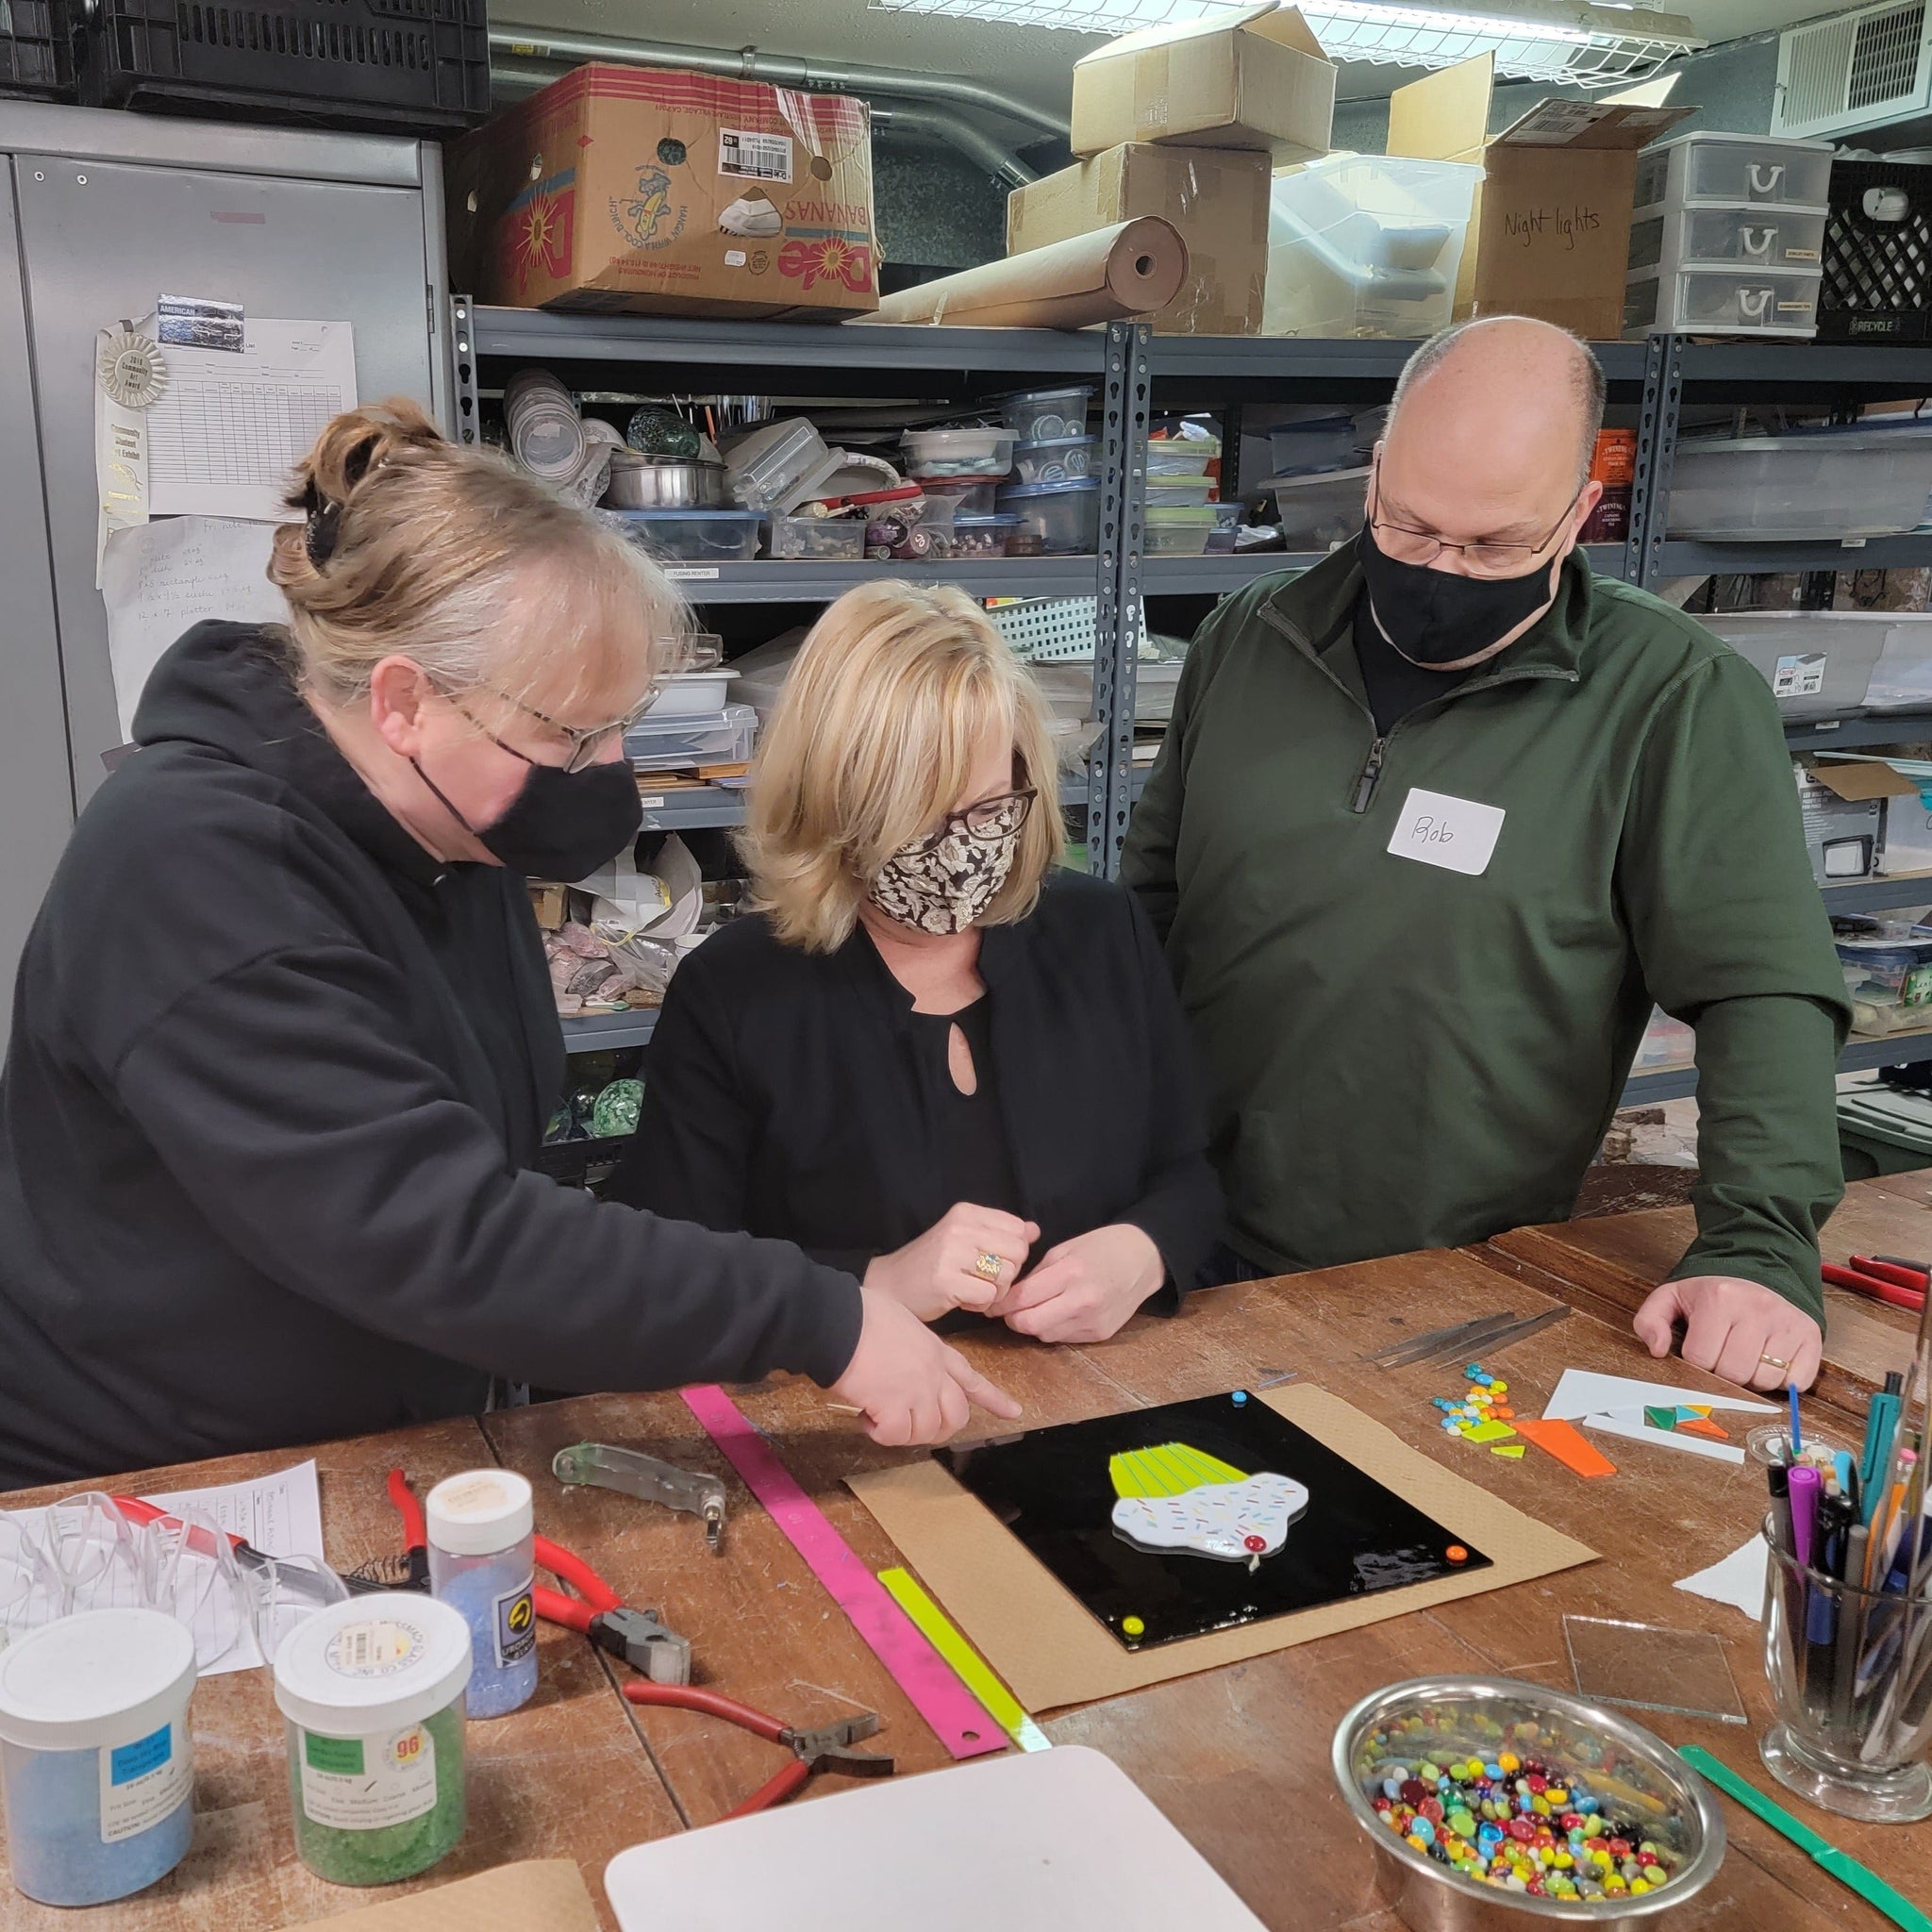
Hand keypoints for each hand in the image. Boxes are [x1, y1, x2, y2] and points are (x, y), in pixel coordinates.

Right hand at [831, 1287, 1021, 1445]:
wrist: (838, 1320)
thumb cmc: (860, 1316)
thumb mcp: (902, 1325)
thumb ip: (912, 1349)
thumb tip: (897, 1368)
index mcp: (936, 1351)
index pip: (972, 1379)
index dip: (993, 1398)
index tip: (1013, 1412)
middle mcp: (934, 1373)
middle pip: (956, 1416)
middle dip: (938, 1429)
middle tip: (910, 1425)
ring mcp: (918, 1391)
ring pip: (928, 1431)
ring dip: (903, 1432)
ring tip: (879, 1416)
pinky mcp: (896, 1407)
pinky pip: (897, 1436)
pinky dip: (879, 1433)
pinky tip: (865, 1416)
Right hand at [863, 1202, 1040, 1322]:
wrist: (888, 1285)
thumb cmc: (930, 1264)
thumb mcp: (964, 1238)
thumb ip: (1000, 1233)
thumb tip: (1034, 1230)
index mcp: (966, 1212)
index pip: (1018, 1228)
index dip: (1013, 1252)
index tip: (992, 1261)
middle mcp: (960, 1228)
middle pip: (1017, 1253)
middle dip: (1007, 1274)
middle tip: (983, 1280)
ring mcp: (952, 1254)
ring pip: (1006, 1276)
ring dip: (994, 1291)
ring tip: (970, 1289)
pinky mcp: (946, 1281)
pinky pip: (988, 1297)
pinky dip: (980, 1305)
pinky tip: (962, 1300)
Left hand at [987, 1224, 1165, 1344]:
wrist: (1144, 1259)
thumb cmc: (1102, 1247)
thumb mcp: (1064, 1250)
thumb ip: (1036, 1274)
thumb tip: (1008, 1295)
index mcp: (1071, 1273)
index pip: (1023, 1298)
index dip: (1000, 1304)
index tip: (989, 1303)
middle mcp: (1082, 1301)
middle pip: (1029, 1324)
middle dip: (1012, 1318)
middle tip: (1006, 1310)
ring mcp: (1093, 1321)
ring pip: (1044, 1335)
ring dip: (1033, 1324)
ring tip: (1034, 1308)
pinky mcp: (1101, 1334)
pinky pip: (1064, 1337)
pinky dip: (1053, 1328)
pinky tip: (1058, 1312)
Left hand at [1632, 1275, 1823, 1391]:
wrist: (1761, 1263)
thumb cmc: (1715, 1289)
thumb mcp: (1673, 1295)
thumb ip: (1650, 1319)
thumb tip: (1657, 1350)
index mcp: (1719, 1300)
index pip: (1701, 1358)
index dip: (1698, 1361)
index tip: (1701, 1349)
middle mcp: (1757, 1310)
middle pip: (1734, 1373)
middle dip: (1724, 1372)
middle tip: (1724, 1355)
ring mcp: (1787, 1323)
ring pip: (1765, 1381)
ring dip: (1753, 1378)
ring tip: (1747, 1356)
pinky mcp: (1811, 1336)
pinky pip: (1797, 1382)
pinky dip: (1783, 1380)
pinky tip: (1771, 1361)